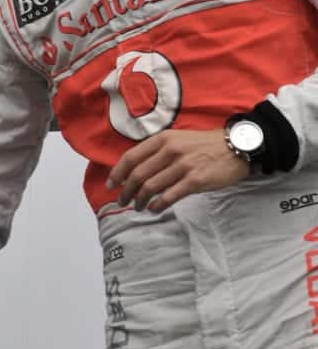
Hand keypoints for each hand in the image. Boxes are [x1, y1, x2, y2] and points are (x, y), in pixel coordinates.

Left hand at [106, 128, 249, 212]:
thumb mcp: (177, 139)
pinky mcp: (196, 181)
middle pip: (137, 175)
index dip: (117, 173)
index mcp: (162, 139)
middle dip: (126, 191)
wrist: (237, 147)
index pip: (130, 157)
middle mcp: (170, 151)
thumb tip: (135, 170)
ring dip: (140, 200)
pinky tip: (154, 208)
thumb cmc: (203, 145)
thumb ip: (157, 151)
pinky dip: (157, 205)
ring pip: (150, 187)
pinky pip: (169, 196)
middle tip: (122, 201)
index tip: (111, 185)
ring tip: (138, 207)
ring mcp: (183, 166)